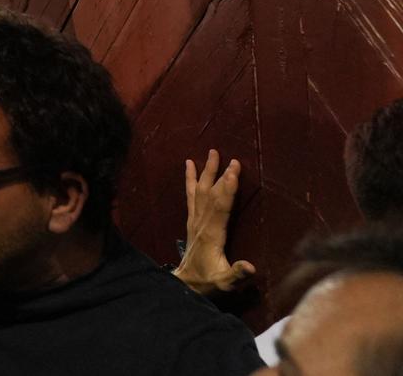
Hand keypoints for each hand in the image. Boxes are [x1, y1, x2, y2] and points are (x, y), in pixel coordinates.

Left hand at [174, 150, 255, 295]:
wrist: (186, 283)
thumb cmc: (208, 283)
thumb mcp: (225, 283)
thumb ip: (237, 274)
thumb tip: (251, 267)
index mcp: (213, 234)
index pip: (221, 206)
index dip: (228, 188)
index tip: (234, 171)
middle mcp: (201, 223)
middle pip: (211, 193)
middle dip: (221, 175)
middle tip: (230, 158)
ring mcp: (195, 220)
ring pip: (200, 190)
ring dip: (207, 171)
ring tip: (212, 152)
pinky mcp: (191, 220)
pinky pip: (190, 195)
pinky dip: (189, 179)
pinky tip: (188, 164)